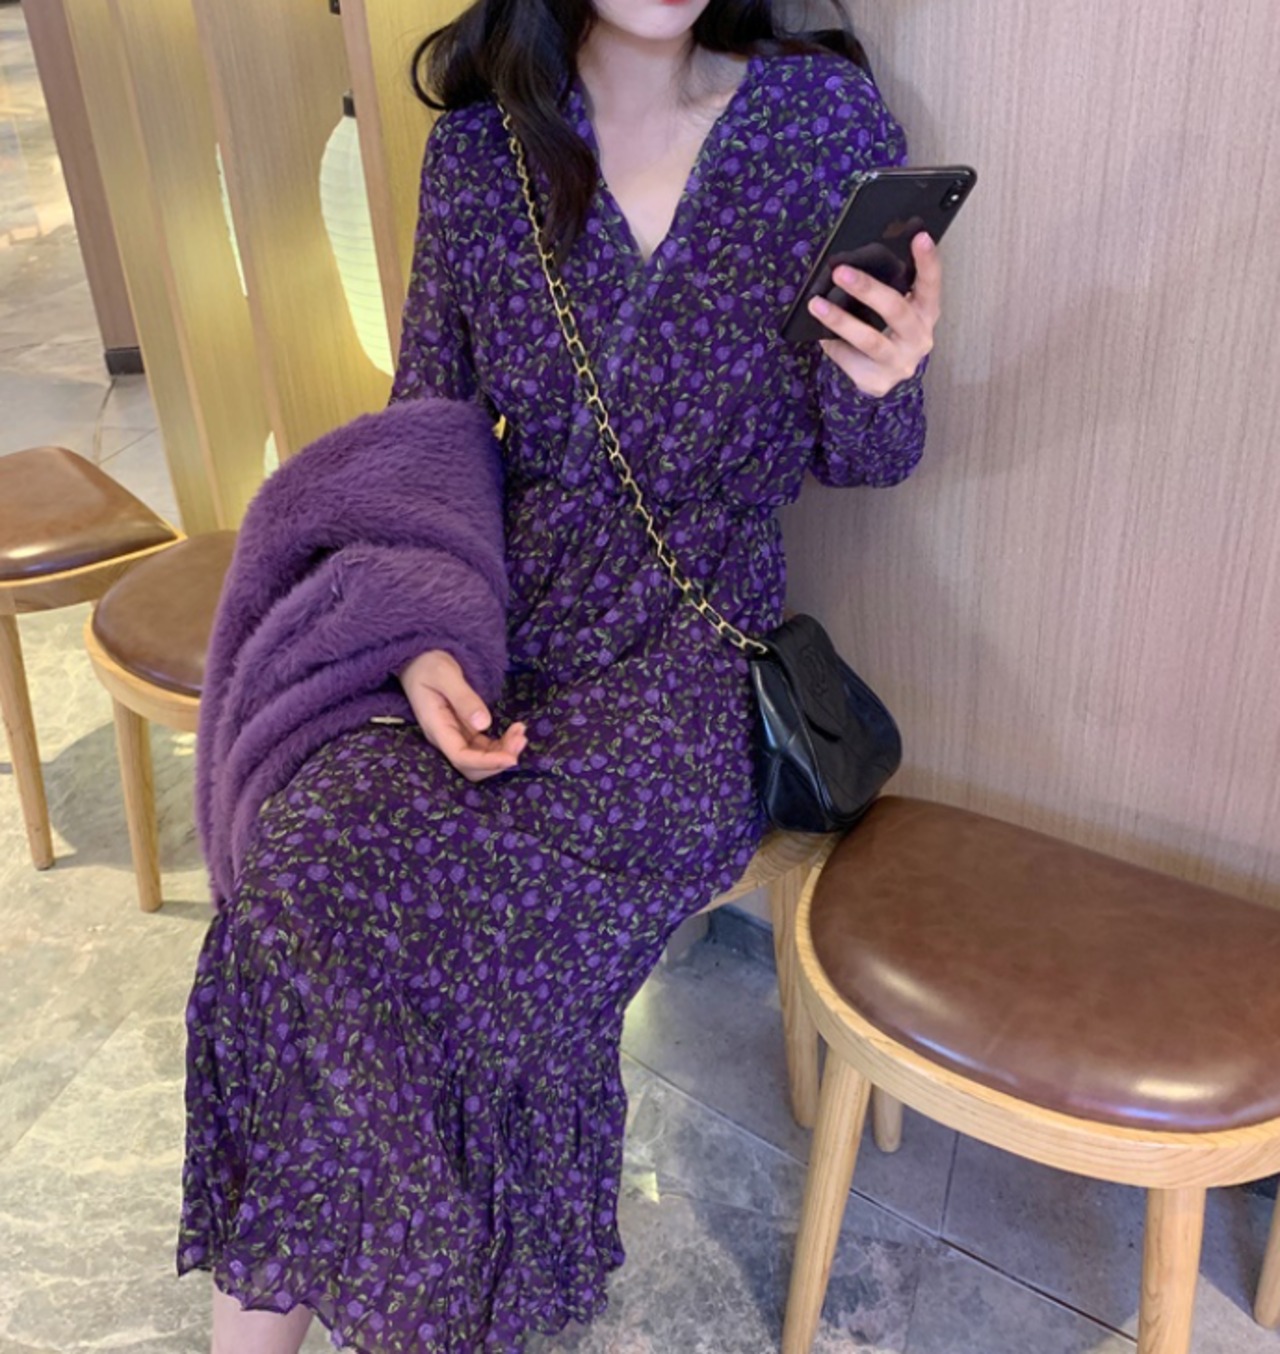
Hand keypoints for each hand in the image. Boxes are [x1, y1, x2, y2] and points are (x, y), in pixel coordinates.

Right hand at [397, 649, 526, 782]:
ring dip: (502, 752)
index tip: (512, 758)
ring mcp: (454, 735)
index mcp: (436, 726)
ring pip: (479, 759)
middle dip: (497, 760)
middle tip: (520, 740)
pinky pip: (483, 747)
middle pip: (471, 766)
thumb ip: (464, 698)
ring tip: (521, 734)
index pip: (461, 757)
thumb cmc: (428, 663)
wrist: (418, 660)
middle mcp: (444, 737)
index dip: (487, 762)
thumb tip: (484, 724)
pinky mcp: (464, 730)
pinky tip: (515, 731)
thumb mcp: (445, 674)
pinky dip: (501, 744)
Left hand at [808, 232, 941, 397]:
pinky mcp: (878, 380)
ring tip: (816, 304)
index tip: (920, 237)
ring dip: (840, 320)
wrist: (884, 375)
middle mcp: (918, 337)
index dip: (927, 261)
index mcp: (926, 312)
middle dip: (867, 289)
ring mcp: (900, 362)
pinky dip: (833, 344)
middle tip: (841, 272)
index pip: (930, 283)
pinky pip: (850, 359)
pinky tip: (820, 333)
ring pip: (869, 340)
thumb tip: (851, 265)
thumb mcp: (895, 309)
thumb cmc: (889, 332)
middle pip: (896, 310)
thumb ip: (888, 290)